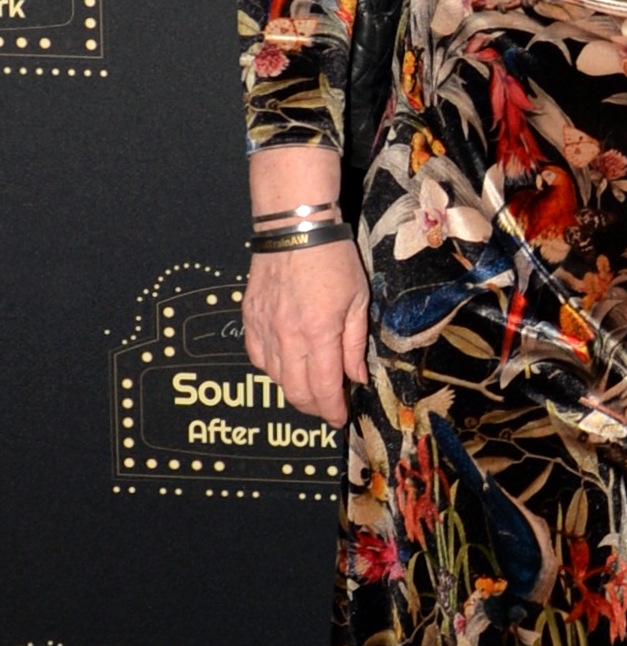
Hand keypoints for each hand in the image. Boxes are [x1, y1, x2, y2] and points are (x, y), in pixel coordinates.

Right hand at [242, 241, 369, 427]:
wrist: (294, 226)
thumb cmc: (334, 259)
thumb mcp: (358, 301)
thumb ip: (355, 344)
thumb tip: (355, 378)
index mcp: (318, 335)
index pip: (322, 389)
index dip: (332, 411)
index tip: (340, 419)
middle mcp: (287, 338)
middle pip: (295, 392)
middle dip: (314, 407)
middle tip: (328, 408)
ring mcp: (264, 329)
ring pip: (275, 379)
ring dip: (294, 390)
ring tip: (311, 387)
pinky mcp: (250, 319)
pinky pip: (258, 358)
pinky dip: (273, 371)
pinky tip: (286, 366)